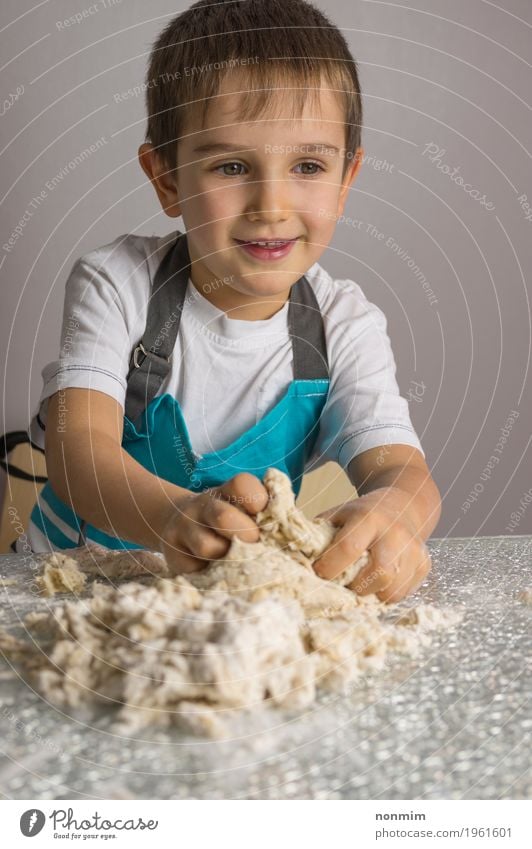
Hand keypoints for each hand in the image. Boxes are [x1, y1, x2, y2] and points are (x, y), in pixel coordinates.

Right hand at [159, 473, 268, 574]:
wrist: (177, 525)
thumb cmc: (227, 523)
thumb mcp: (244, 511)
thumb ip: (272, 521)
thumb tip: (309, 562)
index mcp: (226, 491)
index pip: (242, 484)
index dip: (258, 500)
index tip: (264, 515)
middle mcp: (203, 505)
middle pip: (224, 517)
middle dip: (246, 534)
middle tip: (255, 545)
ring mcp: (184, 528)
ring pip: (208, 547)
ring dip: (227, 559)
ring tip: (234, 561)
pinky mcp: (173, 554)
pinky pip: (195, 569)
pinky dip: (210, 574)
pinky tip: (215, 570)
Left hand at [312, 486, 431, 602]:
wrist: (404, 504)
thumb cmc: (363, 514)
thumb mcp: (339, 514)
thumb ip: (319, 535)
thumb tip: (296, 562)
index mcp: (369, 517)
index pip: (348, 548)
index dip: (329, 567)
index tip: (318, 573)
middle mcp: (395, 534)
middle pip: (379, 574)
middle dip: (355, 587)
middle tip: (343, 585)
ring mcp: (414, 551)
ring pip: (392, 590)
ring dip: (371, 595)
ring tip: (359, 586)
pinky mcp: (424, 565)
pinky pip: (403, 593)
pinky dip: (385, 594)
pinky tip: (376, 583)